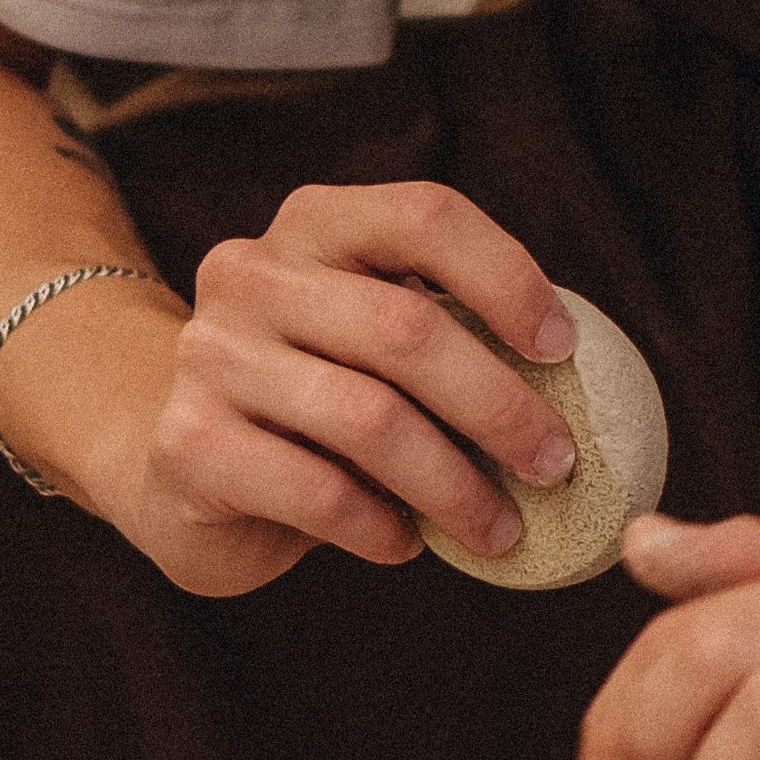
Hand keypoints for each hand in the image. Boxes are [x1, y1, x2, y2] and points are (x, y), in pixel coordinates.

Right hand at [105, 182, 582, 599]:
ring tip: (502, 531)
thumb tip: (581, 389)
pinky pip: (318, 492)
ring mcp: (209, 355)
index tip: (563, 347)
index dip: (505, 276)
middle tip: (555, 464)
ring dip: (455, 486)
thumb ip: (447, 335)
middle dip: (499, 406)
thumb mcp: (372, 342)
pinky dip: (382, 527)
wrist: (177, 463)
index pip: (424, 216)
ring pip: (368, 419)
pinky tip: (407, 543)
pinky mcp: (188, 443)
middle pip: (405, 328)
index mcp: (312, 223)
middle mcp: (251, 272)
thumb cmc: (315, 399)